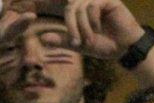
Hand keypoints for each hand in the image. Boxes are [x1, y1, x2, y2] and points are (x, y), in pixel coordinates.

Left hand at [0, 0, 145, 57]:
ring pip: (77, 8)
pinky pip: (90, 7)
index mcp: (77, 10)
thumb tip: (43, 38)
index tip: (27, 3)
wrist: (125, 48)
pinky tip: (99, 29)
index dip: (45, 2)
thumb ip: (62, 40)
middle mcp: (85, 1)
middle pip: (67, 6)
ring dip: (80, 27)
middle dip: (67, 23)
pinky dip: (91, 21)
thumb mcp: (79, 44)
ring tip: (87, 41)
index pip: (60, 3)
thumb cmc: (103, 45)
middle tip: (74, 41)